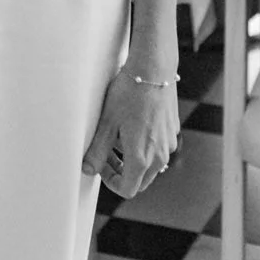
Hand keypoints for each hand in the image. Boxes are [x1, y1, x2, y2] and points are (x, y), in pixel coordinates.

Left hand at [81, 68, 178, 200]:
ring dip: (132, 159)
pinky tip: (133, 123)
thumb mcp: (107, 122)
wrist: (154, 69)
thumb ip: (97, 150)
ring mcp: (169, 144)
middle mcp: (160, 156)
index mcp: (142, 158)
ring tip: (117, 134)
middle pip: (140, 180)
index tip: (100, 164)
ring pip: (150, 165)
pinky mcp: (172, 132)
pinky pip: (158, 149)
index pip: (127, 189)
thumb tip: (87, 169)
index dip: (110, 182)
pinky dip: (145, 146)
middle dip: (121, 171)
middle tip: (106, 151)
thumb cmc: (128, 93)